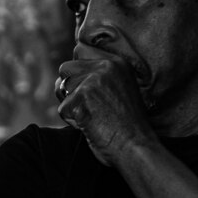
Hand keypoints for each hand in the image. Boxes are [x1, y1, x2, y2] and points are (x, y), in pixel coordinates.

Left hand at [55, 44, 151, 165]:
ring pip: (61, 88)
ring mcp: (92, 82)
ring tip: (92, 117)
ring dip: (71, 106)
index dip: (77, 71)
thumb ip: (100, 77)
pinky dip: (72, 122)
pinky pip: (62, 109)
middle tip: (86, 106)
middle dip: (68, 87)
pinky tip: (91, 126)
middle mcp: (104, 67)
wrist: (135, 146)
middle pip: (65, 68)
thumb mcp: (121, 90)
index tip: (86, 89)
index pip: (80, 50)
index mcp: (116, 63)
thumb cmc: (129, 126)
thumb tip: (66, 75)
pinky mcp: (81, 99)